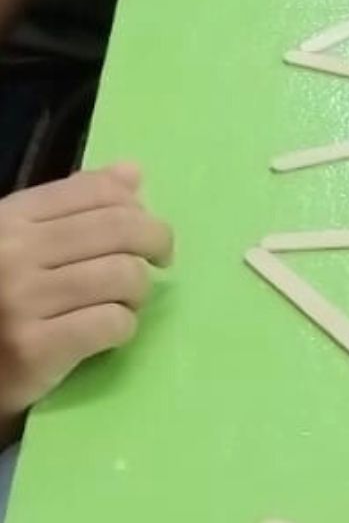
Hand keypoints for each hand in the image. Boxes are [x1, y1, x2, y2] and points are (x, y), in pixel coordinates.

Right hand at [0, 164, 172, 425]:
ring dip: (139, 291)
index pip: (96, 191)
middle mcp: (13, 254)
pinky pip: (111, 322)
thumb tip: (131, 173)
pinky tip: (108, 334)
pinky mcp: (33, 350)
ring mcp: (21, 302)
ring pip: (123, 275)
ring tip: (126, 302)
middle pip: (120, 228)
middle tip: (160, 260)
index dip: (136, 206)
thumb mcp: (14, 242)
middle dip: (156, 241)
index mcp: (8, 220)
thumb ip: (67, 207)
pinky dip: (124, 327)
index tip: (144, 227)